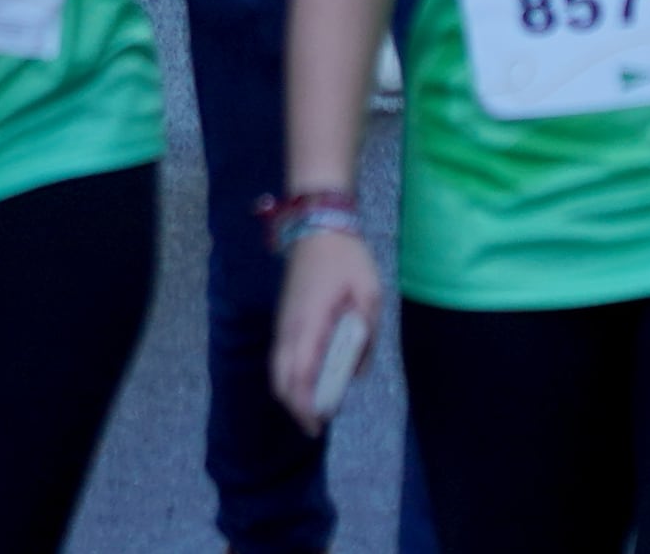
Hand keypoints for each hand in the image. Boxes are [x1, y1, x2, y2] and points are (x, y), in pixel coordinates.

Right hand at [272, 230, 384, 438]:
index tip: (317, 424)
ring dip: (295, 389)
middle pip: (280, 378)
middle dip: (295, 405)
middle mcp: (289, 327)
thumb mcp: (370, 295)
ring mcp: (284, 321)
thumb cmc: (347, 257)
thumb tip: (357, 370)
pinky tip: (316, 375)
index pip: (298, 374)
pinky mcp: (286, 316)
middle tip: (317, 421)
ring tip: (320, 401)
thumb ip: (366, 335)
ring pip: (279, 367)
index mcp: (309, 323)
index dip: (304, 404)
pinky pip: (284, 354)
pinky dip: (294, 373)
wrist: (318, 223)